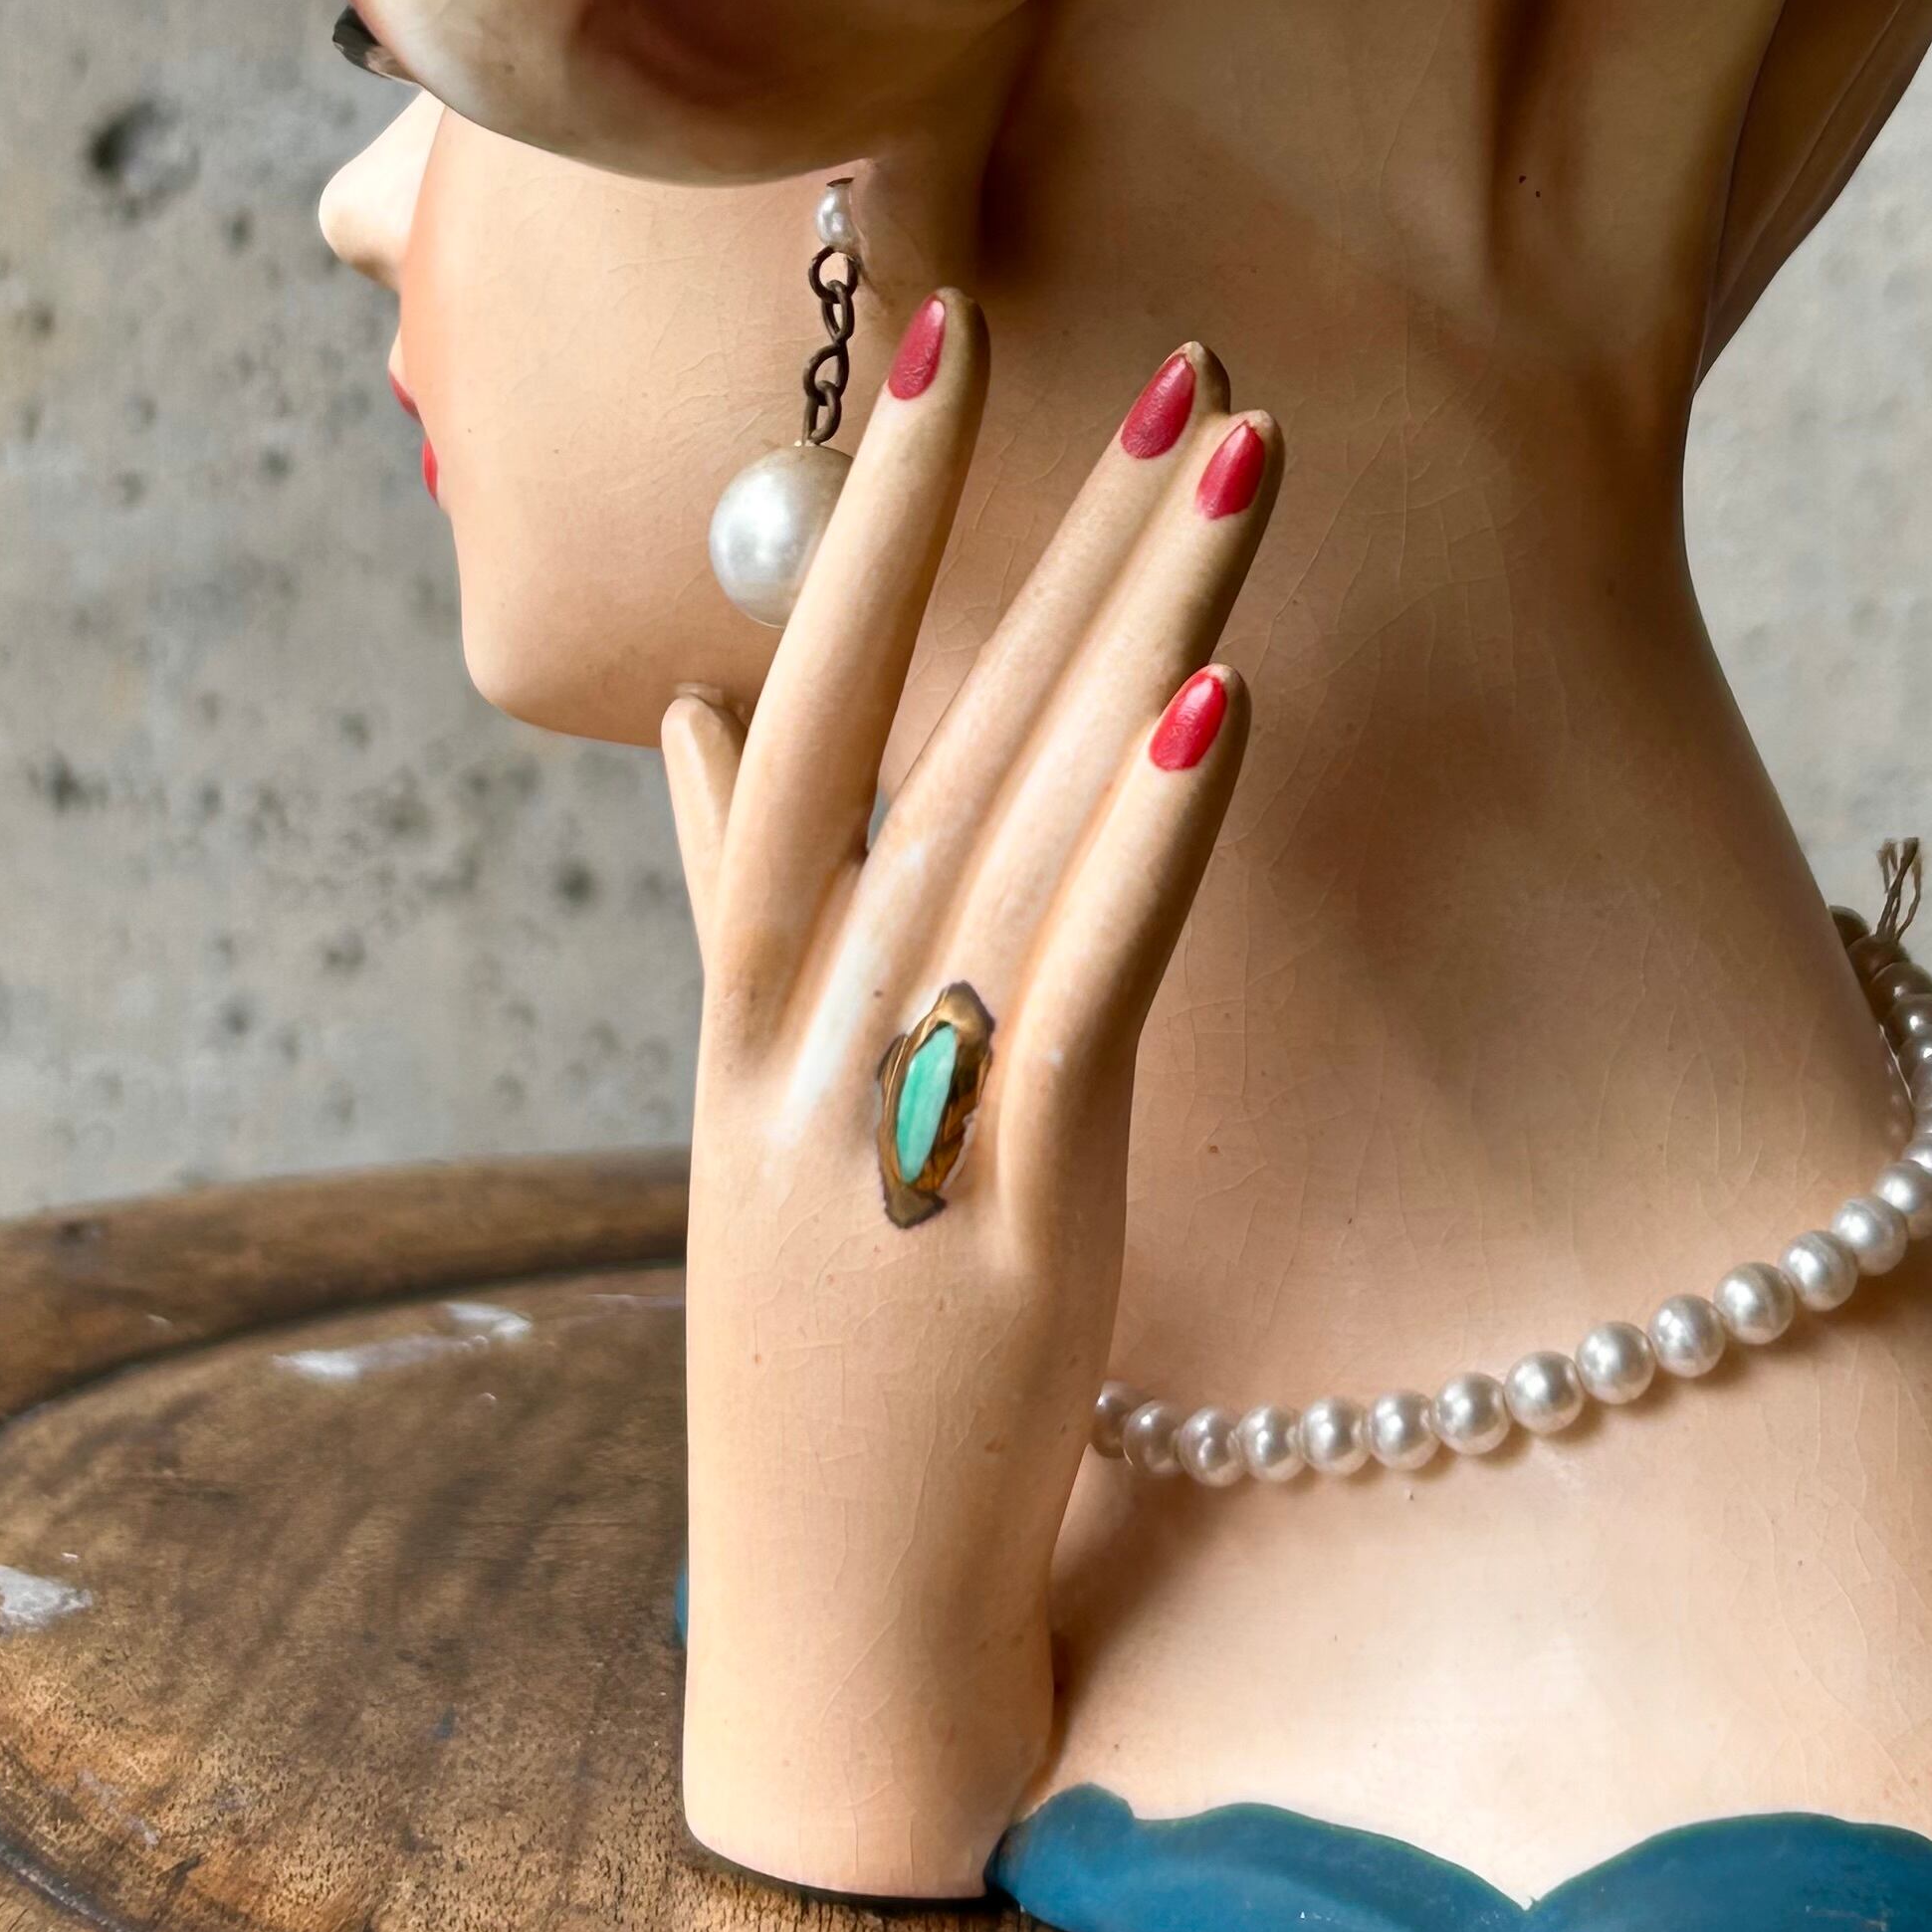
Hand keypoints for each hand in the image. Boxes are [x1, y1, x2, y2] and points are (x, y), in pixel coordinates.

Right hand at [660, 302, 1276, 1894]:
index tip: (961, 330)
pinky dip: (1146, 837)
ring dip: (1134, 619)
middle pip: (940, 717)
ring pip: (1021, 813)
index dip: (887, 508)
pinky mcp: (1011, 1213)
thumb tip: (693, 715)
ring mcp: (892, 1111)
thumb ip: (729, 888)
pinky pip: (1083, 984)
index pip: (807, 684)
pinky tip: (1216, 700)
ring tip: (1237, 455)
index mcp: (745, 973)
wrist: (833, 1601)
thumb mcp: (746, 1089)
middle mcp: (796, 1013)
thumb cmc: (819, 1313)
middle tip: (1181, 349)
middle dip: (1061, 522)